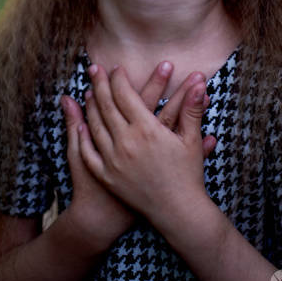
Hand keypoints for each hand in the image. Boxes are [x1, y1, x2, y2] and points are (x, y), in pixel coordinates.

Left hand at [78, 64, 212, 229]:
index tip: (116, 68)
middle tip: (93, 69)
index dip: (119, 79)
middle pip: (106, 105)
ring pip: (95, 126)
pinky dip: (83, 137)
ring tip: (87, 92)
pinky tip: (81, 126)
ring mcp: (114, 160)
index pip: (125, 95)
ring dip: (90, 106)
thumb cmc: (188, 174)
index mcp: (147, 129)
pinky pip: (89, 153)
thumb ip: (192, 109)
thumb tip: (200, 82)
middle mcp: (126, 142)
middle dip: (99, 84)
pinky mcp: (107, 177)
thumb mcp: (191, 140)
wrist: (178, 212)